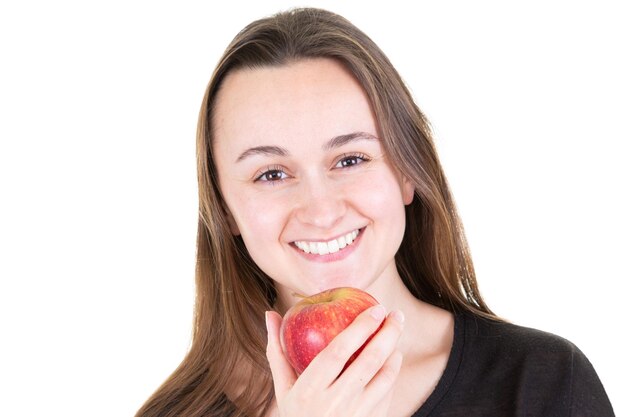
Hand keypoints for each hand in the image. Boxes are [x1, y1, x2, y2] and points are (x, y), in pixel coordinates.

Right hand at [265, 305, 404, 416]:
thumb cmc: (296, 414)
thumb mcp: (283, 388)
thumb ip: (277, 352)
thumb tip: (270, 314)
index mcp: (309, 390)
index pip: (338, 352)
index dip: (360, 328)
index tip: (375, 308)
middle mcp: (334, 404)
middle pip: (368, 362)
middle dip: (387, 333)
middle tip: (395, 314)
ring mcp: (356, 415)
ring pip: (384, 378)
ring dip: (394, 351)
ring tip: (396, 329)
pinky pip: (387, 394)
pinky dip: (393, 372)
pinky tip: (393, 357)